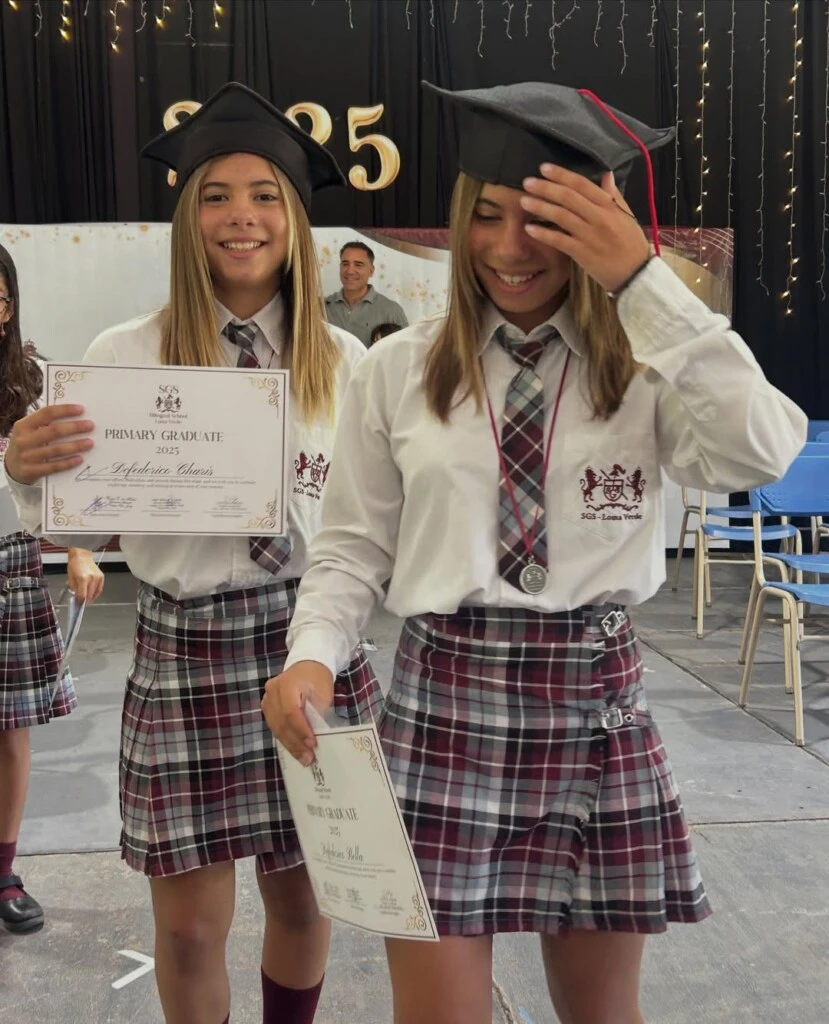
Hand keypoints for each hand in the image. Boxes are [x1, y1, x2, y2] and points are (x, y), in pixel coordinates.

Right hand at [6, 405, 93, 484]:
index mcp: (23, 425)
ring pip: (56, 450)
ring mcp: (27, 456)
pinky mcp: (31, 471)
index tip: (81, 410)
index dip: (64, 410)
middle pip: (53, 431)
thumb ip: (46, 423)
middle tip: (90, 426)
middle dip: (74, 427)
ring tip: (90, 442)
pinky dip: (68, 462)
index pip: (46, 413)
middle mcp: (23, 440)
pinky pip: (54, 466)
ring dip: (75, 446)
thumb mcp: (29, 431)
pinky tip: (80, 459)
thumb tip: (75, 417)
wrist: (11, 467)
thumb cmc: (27, 443)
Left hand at [66, 548, 104, 603]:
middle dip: (85, 601)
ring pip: (95, 593)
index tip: (78, 605)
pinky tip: (92, 596)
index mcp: (83, 578)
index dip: (80, 602)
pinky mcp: (101, 577)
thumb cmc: (75, 564)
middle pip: (89, 596)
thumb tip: (77, 597)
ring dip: (91, 598)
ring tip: (87, 601)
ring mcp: (98, 578)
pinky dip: (96, 594)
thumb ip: (74, 589)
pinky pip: (100, 589)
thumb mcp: (70, 578)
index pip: (82, 595)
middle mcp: (92, 578)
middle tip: (81, 604)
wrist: (82, 555)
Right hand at [261, 660, 334, 766]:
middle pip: (281, 721)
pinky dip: (285, 739)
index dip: (301, 730)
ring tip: (303, 758)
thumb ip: (318, 713)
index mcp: (287, 683)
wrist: (307, 665)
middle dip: (295, 742)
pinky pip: (274, 726)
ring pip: (276, 727)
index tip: (312, 744)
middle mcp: (272, 690)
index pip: (291, 711)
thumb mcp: (324, 693)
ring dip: (290, 744)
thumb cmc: (317, 678)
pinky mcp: (267, 706)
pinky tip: (295, 749)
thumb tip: (317, 737)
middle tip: (308, 758)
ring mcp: (267, 698)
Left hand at [520, 164, 650, 292]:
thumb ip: (614, 195)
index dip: (562, 175)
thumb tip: (606, 174)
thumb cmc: (631, 244)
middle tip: (527, 182)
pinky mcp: (582, 254)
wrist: (635, 273)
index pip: (582, 184)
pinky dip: (543, 234)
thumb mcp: (627, 215)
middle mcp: (599, 217)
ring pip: (561, 216)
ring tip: (524, 201)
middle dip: (546, 188)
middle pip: (568, 197)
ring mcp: (590, 236)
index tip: (544, 168)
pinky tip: (529, 228)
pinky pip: (559, 240)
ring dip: (541, 207)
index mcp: (609, 205)